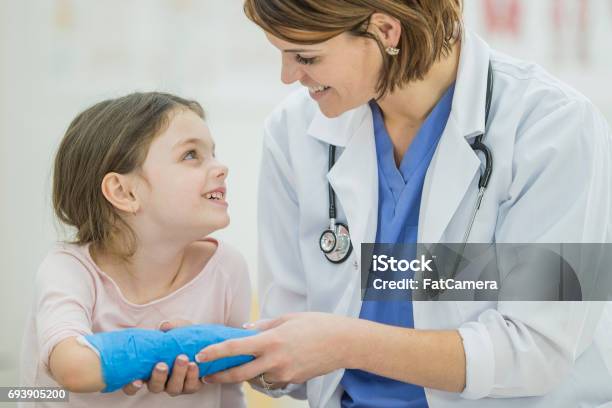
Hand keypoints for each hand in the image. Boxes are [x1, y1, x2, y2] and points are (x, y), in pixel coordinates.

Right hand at [122, 319, 204, 395]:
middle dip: (158, 377)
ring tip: (183, 359)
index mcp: (148, 371)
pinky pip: (190, 386)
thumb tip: (163, 326)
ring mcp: (175, 385)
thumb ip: (169, 326)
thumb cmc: (181, 337)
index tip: (137, 380)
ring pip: (173, 388)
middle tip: (162, 365)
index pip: (132, 386)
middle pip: (155, 387)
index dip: (132, 387)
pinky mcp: (191, 385)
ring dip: (178, 374)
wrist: (200, 341)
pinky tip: (194, 365)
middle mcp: (160, 382)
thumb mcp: (176, 329)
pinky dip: (192, 377)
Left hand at [195, 312, 353, 385]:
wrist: (343, 342)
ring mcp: (284, 373)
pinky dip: (264, 377)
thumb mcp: (288, 318)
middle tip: (208, 376)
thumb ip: (264, 324)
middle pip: (239, 374)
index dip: (215, 352)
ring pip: (255, 380)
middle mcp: (275, 360)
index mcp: (271, 340)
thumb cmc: (317, 324)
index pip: (236, 348)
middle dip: (220, 376)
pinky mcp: (292, 381)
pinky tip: (263, 369)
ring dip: (244, 377)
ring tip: (236, 369)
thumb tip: (246, 329)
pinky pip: (271, 382)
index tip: (201, 355)